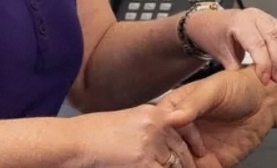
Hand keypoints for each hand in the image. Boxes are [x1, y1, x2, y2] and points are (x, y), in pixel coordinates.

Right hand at [69, 104, 204, 167]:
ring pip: (175, 164)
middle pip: (181, 149)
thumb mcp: (129, 121)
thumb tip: (163, 139)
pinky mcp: (143, 161)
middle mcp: (156, 125)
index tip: (200, 151)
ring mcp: (150, 143)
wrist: (75, 141)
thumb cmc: (96, 133)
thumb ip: (149, 128)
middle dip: (188, 164)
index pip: (185, 125)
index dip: (194, 141)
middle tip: (196, 167)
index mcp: (153, 113)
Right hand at [158, 68, 274, 167]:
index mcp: (178, 108)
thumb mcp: (215, 89)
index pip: (157, 127)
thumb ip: (194, 103)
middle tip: (176, 161)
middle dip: (167, 160)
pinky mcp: (212, 162)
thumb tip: (172, 117)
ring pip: (178, 165)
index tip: (162, 146)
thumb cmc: (239, 85)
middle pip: (164, 151)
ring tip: (191, 163)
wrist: (266, 101)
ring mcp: (196, 148)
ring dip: (179, 167)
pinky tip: (201, 167)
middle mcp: (183, 130)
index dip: (157, 138)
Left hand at [185, 6, 276, 82]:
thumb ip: (236, 69)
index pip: (257, 44)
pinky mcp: (268, 19)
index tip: (265, 80)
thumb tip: (250, 85)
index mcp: (239, 23)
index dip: (264, 64)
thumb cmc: (212, 36)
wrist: (207, 21)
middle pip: (273, 37)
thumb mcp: (220, 54)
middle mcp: (253, 16)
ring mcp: (262, 16)